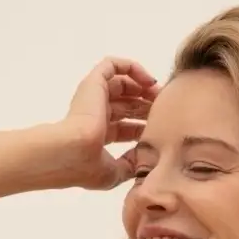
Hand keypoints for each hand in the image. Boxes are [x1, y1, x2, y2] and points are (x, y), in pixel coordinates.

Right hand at [59, 57, 159, 190]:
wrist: (73, 152)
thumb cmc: (88, 166)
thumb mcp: (114, 173)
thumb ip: (130, 166)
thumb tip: (144, 162)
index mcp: (98, 135)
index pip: (125, 127)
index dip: (144, 125)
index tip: (162, 128)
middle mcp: (95, 114)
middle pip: (127, 105)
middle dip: (147, 105)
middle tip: (166, 109)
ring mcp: (93, 97)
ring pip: (122, 84)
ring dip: (143, 87)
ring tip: (160, 94)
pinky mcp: (93, 82)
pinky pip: (113, 65)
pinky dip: (132, 67)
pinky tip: (149, 80)